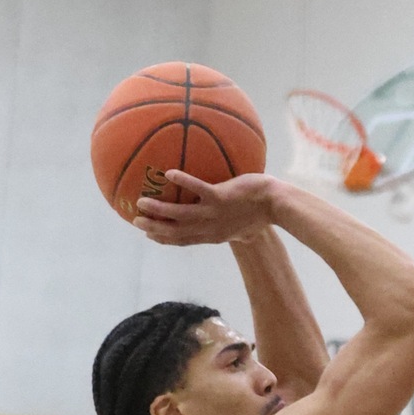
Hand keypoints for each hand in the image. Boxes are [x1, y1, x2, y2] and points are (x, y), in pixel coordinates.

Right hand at [131, 171, 277, 245]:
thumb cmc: (264, 215)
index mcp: (214, 236)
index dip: (165, 240)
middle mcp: (211, 229)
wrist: (277, 205)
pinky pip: (198, 189)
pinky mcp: (221, 198)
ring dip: (159, 211)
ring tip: (142, 203)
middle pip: (176, 233)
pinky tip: (169, 173)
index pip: (184, 241)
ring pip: (180, 216)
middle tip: (137, 222)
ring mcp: (214, 214)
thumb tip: (241, 234)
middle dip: (155, 229)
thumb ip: (237, 232)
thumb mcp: (247, 230)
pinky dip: (184, 182)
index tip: (150, 236)